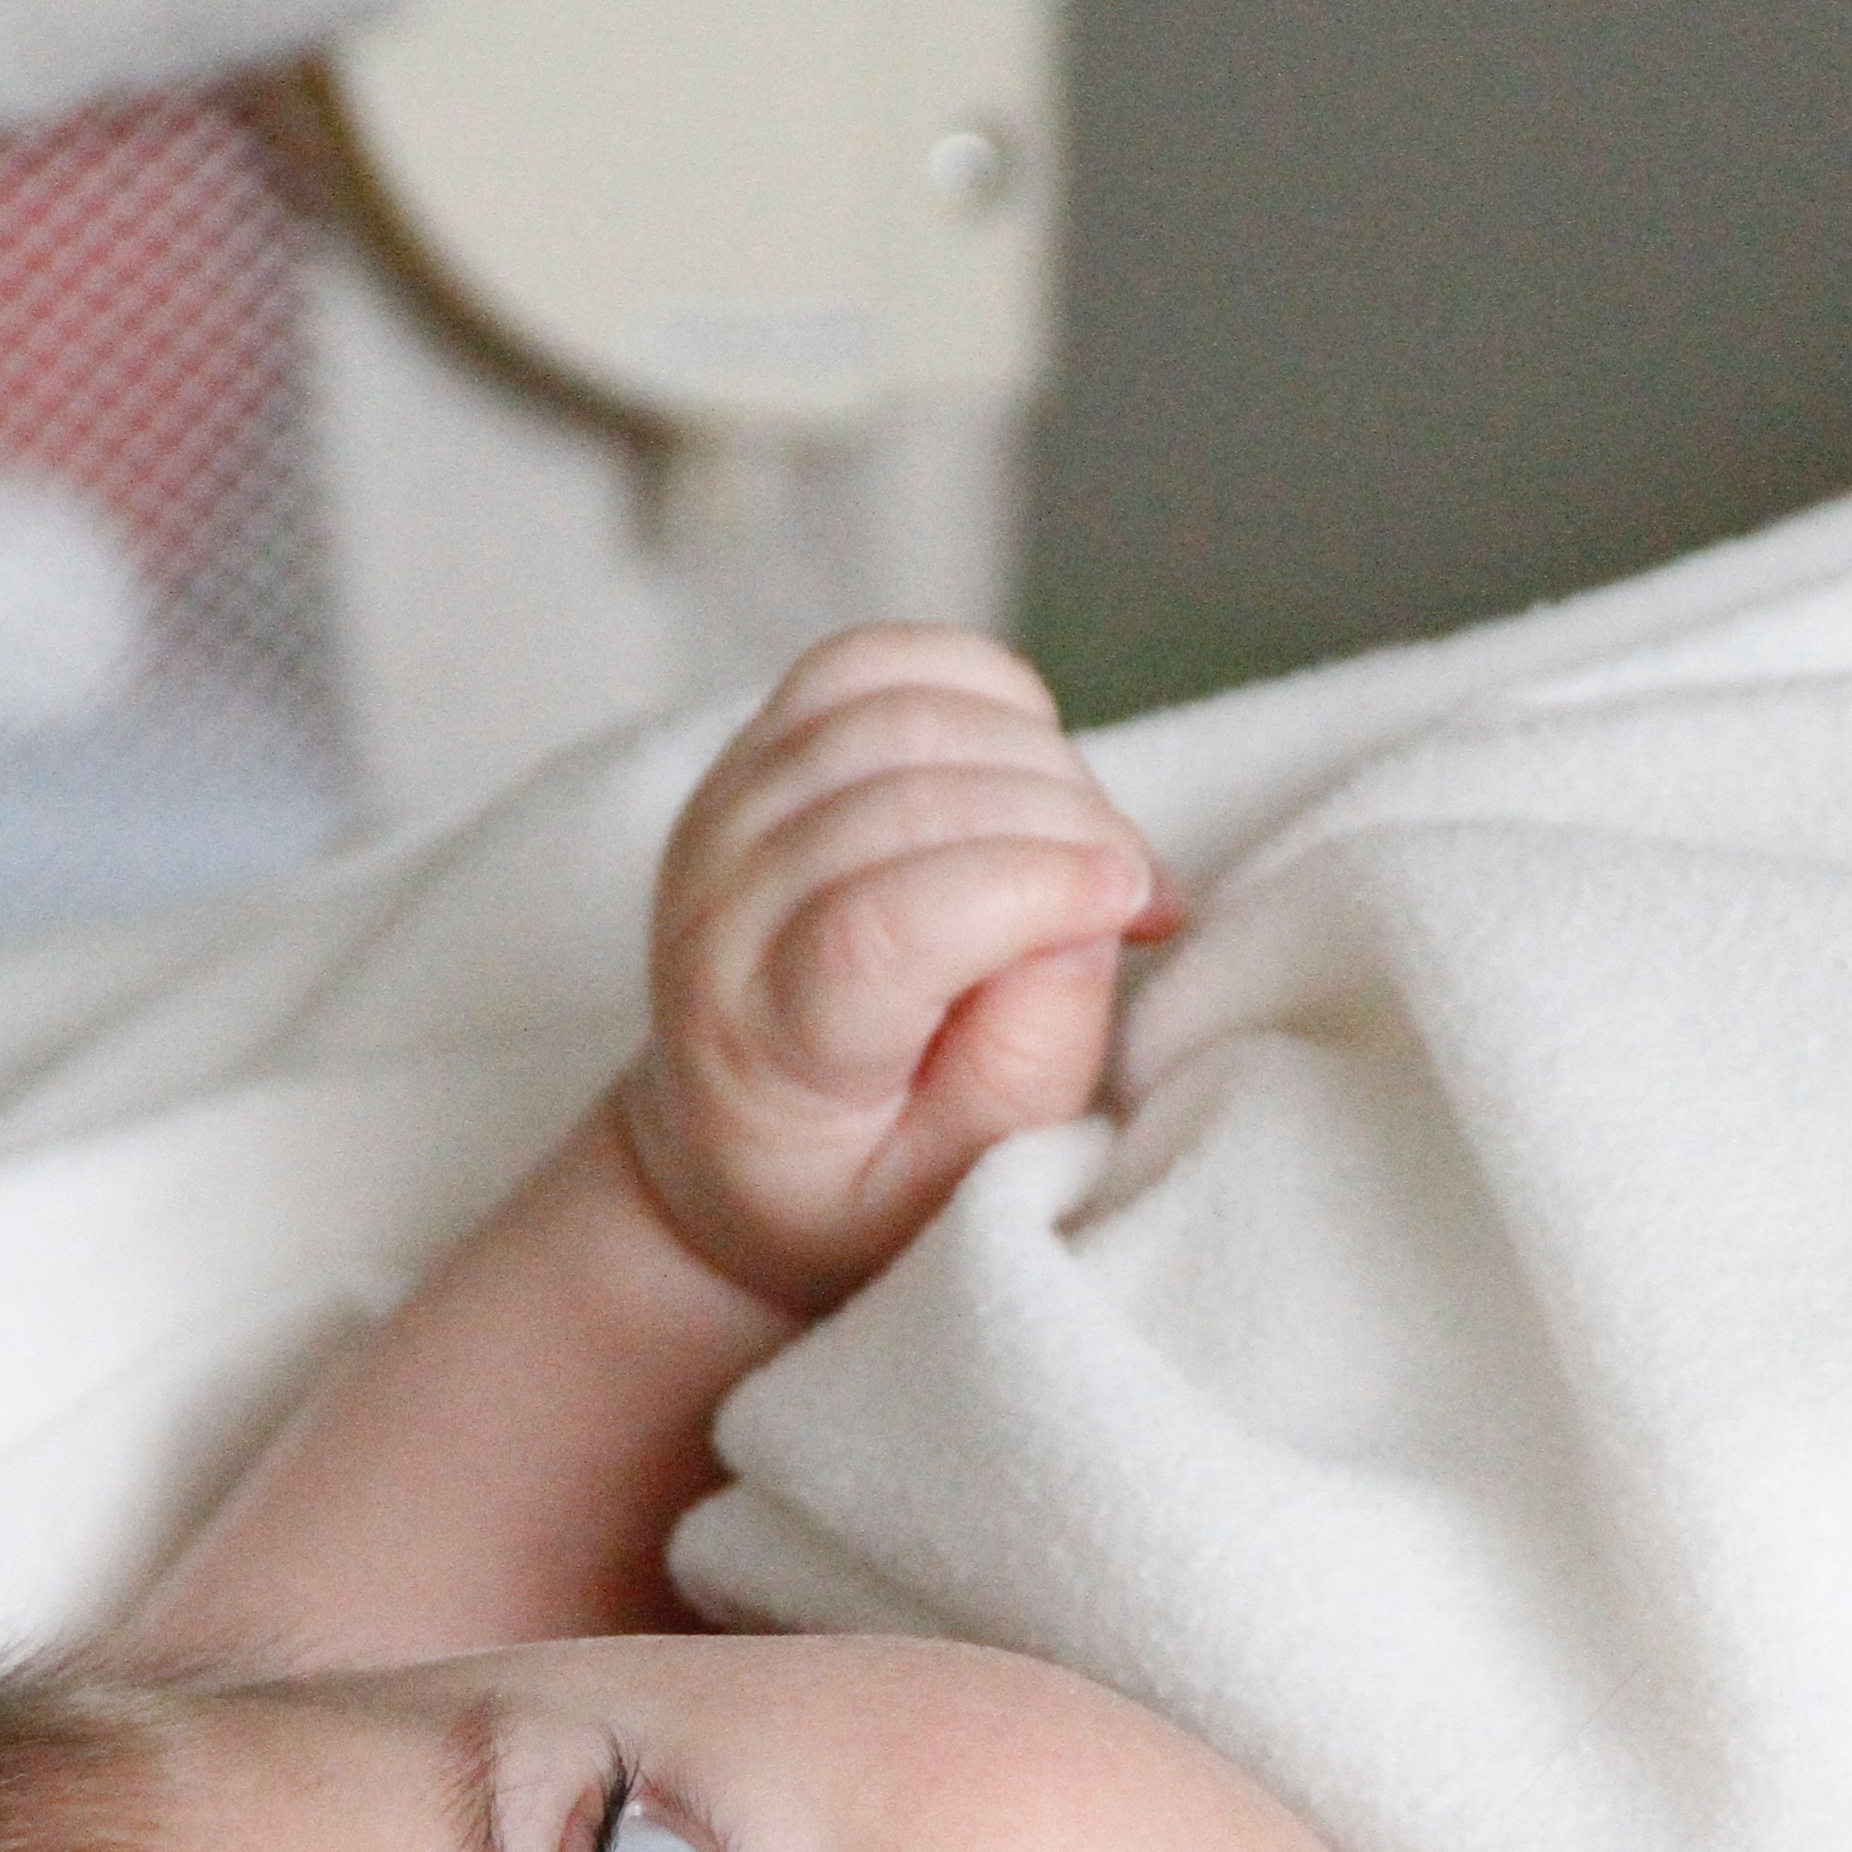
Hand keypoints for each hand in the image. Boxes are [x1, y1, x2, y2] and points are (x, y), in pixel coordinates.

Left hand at [617, 624, 1174, 1315]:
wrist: (728, 1148)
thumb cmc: (858, 1183)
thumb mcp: (955, 1189)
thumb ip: (1023, 1065)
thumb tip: (1082, 908)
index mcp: (760, 1044)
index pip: (879, 924)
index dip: (1027, 888)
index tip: (1131, 902)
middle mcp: (719, 910)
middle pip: (902, 799)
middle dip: (1061, 824)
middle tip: (1132, 892)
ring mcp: (726, 813)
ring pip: (896, 712)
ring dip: (1033, 758)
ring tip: (1085, 843)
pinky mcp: (757, 752)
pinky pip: (877, 662)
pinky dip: (978, 687)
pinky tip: (1028, 760)